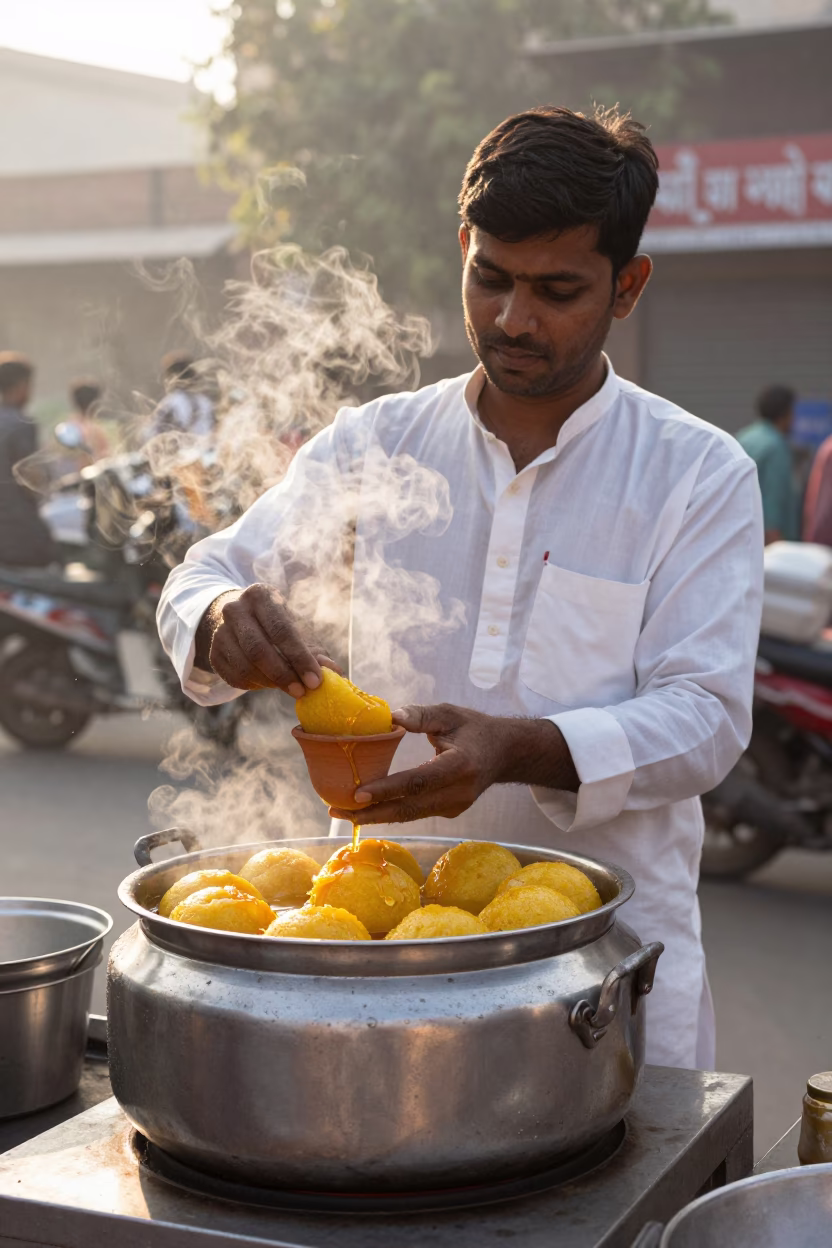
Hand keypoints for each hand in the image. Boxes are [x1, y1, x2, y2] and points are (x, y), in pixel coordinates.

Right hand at [196, 584, 339, 695]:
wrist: (241, 620)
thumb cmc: (277, 626)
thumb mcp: (297, 630)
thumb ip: (315, 651)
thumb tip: (334, 672)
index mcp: (261, 596)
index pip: (281, 630)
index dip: (300, 658)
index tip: (315, 680)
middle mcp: (235, 609)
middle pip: (258, 649)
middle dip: (283, 674)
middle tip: (302, 692)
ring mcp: (220, 631)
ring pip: (245, 666)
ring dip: (270, 683)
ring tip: (289, 687)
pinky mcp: (213, 652)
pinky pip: (234, 677)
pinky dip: (255, 686)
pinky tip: (268, 683)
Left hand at [328, 703, 577, 823]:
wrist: (506, 753)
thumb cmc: (475, 728)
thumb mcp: (451, 713)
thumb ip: (422, 715)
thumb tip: (391, 717)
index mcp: (461, 765)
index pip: (419, 781)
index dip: (388, 790)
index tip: (358, 794)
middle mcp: (459, 792)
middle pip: (410, 808)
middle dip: (372, 813)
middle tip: (337, 812)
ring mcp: (456, 806)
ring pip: (411, 815)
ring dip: (377, 816)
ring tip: (343, 813)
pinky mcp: (451, 812)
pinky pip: (417, 813)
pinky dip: (391, 811)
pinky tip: (367, 808)